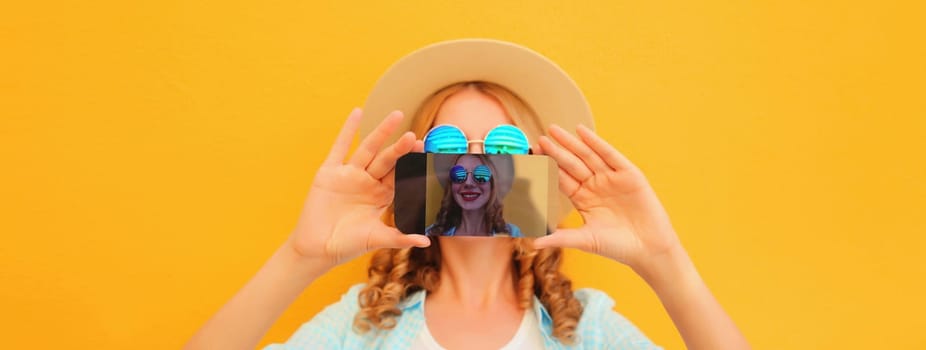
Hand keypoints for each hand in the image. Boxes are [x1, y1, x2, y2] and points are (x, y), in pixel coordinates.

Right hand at [288, 108, 429, 267]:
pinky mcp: (329, 172)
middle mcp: (367, 182)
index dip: (412, 165)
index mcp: (381, 195)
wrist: (317, 249)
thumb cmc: (347, 245)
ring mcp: (349, 175)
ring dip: (382, 132)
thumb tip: (426, 242)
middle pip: (388, 160)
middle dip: (401, 149)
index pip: (401, 175)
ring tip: (397, 115)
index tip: (427, 154)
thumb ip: (400, 237)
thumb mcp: (376, 238)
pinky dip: (347, 130)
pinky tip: (357, 112)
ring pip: (368, 149)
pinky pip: (339, 147)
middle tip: (415, 137)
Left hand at [533, 124, 681, 269]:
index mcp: (582, 199)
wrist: (648, 249)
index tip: (532, 157)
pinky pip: (610, 155)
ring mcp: (611, 178)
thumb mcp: (585, 240)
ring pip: (587, 156)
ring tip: (554, 130)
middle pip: (571, 164)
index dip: (547, 168)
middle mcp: (595, 185)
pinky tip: (582, 132)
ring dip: (571, 142)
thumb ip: (560, 237)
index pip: (561, 179)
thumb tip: (533, 241)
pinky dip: (597, 143)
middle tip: (540, 138)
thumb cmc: (617, 246)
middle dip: (556, 151)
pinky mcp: (629, 175)